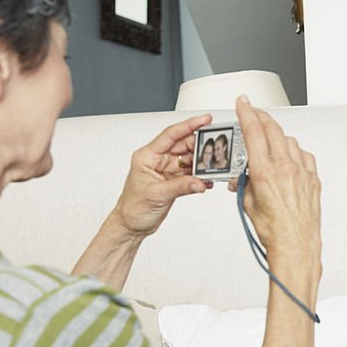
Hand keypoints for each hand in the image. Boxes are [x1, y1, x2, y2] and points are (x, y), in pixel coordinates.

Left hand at [111, 114, 212, 238]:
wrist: (130, 226)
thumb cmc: (133, 208)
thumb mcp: (157, 195)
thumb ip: (181, 186)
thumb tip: (199, 182)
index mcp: (147, 156)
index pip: (171, 135)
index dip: (189, 125)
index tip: (205, 120)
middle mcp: (158, 160)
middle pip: (184, 145)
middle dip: (201, 146)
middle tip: (216, 148)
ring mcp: (167, 170)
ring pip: (190, 159)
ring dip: (202, 163)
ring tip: (214, 167)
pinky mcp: (174, 180)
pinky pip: (191, 173)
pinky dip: (200, 176)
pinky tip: (207, 180)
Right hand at [235, 96, 321, 273]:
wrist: (295, 247)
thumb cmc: (273, 232)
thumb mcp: (247, 204)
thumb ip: (245, 183)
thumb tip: (243, 176)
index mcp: (265, 172)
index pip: (254, 132)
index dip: (247, 113)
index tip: (243, 103)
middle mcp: (286, 169)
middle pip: (273, 130)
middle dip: (261, 117)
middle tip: (254, 112)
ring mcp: (302, 173)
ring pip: (289, 141)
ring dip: (277, 136)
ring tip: (269, 141)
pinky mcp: (313, 181)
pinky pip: (305, 157)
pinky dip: (295, 153)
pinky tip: (289, 158)